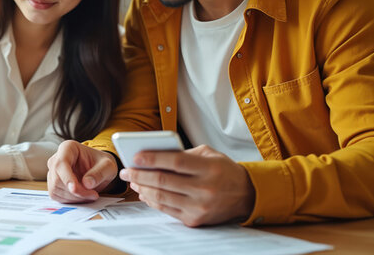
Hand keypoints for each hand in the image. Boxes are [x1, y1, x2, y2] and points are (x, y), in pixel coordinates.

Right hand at [47, 140, 119, 202]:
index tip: (75, 188)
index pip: (61, 163)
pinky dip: (70, 200)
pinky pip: (56, 196)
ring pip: (55, 189)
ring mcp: (53, 172)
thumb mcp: (108, 166)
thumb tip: (87, 184)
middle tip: (93, 194)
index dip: (67, 177)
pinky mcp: (53, 184)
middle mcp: (57, 158)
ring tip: (90, 195)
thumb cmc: (102, 164)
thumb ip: (100, 173)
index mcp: (68, 148)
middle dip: (75, 191)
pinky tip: (82, 197)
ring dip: (73, 197)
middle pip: (57, 179)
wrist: (99, 169)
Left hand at [119, 144, 254, 226]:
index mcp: (208, 168)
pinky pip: (167, 210)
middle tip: (126, 171)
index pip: (175, 161)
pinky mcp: (195, 219)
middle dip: (139, 175)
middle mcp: (204, 188)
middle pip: (163, 181)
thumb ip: (184, 153)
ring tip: (133, 181)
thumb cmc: (224, 171)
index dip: (152, 158)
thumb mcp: (209, 154)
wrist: (246, 195)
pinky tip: (144, 193)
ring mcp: (199, 206)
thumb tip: (154, 155)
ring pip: (161, 197)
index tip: (135, 157)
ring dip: (142, 189)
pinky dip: (152, 201)